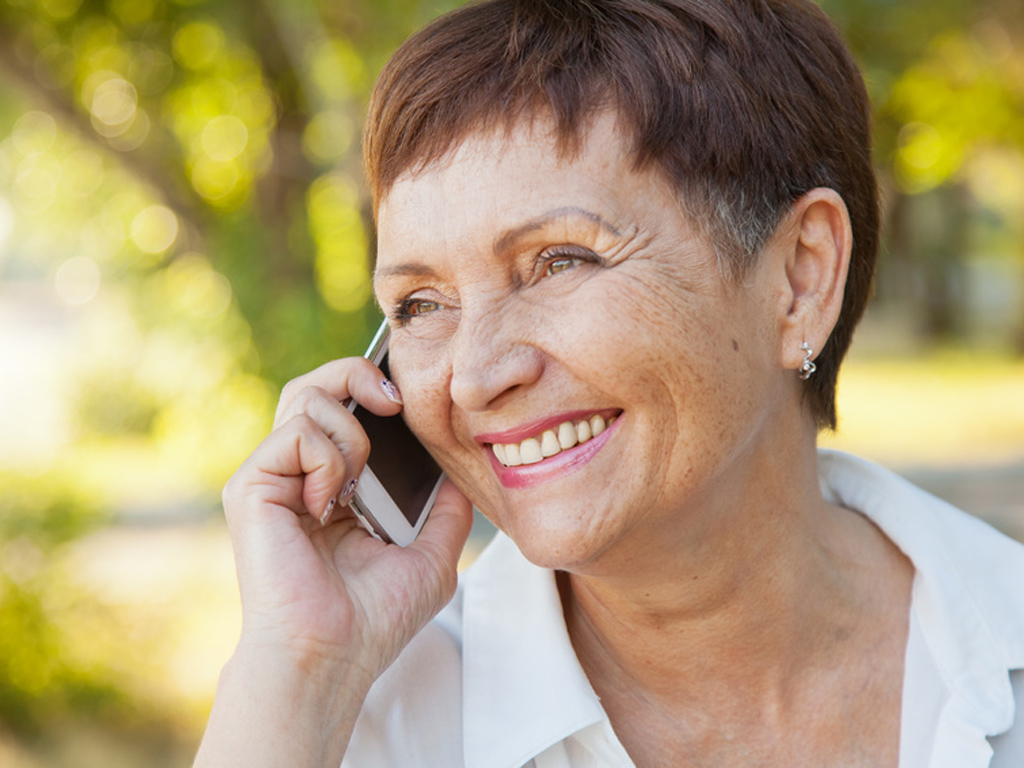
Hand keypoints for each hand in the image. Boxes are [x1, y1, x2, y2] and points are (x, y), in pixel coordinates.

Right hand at [198, 356, 472, 765]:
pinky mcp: (250, 486)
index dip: (372, 387)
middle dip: (358, 374)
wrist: (332, 656)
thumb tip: (464, 472)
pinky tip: (332, 500)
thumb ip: (447, 511)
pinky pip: (296, 432)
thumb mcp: (432, 556)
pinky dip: (328, 456)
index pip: (343, 408)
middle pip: (316, 385)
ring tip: (358, 481)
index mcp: (332, 486)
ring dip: (350, 429)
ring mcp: (271, 478)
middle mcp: (297, 475)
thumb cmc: (374, 618)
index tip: (406, 399)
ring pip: (305, 396)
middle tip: (394, 401)